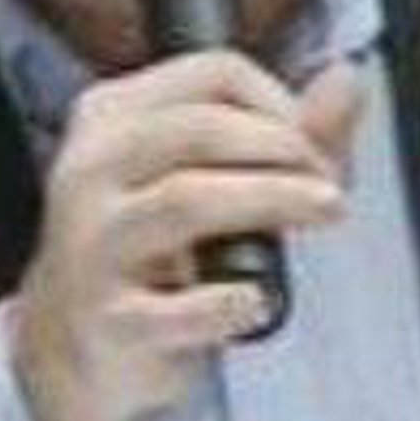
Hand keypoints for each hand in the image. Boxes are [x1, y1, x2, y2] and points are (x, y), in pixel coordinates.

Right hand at [9, 52, 362, 420]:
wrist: (72, 347)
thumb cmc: (152, 249)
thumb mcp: (210, 175)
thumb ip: (289, 129)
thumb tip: (347, 79)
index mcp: (112, 115)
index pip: (213, 73)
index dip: (283, 104)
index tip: (317, 147)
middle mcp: (90, 169)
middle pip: (201, 128)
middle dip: (286, 148)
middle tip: (331, 186)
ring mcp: (92, 245)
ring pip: (187, 199)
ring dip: (273, 200)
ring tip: (324, 212)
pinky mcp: (106, 319)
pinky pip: (173, 308)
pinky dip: (227, 302)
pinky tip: (258, 301)